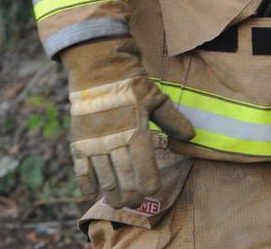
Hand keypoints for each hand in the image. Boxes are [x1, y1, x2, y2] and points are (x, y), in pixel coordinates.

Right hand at [62, 38, 193, 207]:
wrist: (99, 66)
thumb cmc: (131, 82)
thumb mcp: (155, 97)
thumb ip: (172, 120)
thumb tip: (191, 136)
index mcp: (137, 131)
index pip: (145, 170)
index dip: (149, 185)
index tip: (152, 191)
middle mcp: (115, 140)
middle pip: (125, 180)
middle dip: (132, 195)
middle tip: (135, 201)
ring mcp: (95, 142)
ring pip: (104, 178)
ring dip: (111, 194)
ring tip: (117, 203)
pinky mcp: (79, 140)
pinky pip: (81, 169)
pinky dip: (86, 184)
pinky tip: (91, 194)